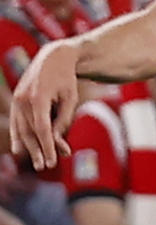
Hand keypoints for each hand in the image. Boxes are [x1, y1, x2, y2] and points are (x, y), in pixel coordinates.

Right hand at [10, 42, 79, 170]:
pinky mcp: (16, 100)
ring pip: (21, 128)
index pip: (42, 128)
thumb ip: (63, 120)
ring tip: (37, 162)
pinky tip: (18, 150)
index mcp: (38, 98)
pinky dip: (17, 136)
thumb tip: (56, 140)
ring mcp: (17, 99)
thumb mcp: (71, 98)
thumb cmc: (66, 79)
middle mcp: (24, 99)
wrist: (53, 57)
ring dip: (29, 147)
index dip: (47, 146)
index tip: (53, 161)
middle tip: (46, 167)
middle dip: (38, 150)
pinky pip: (15, 122)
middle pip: (30, 131)